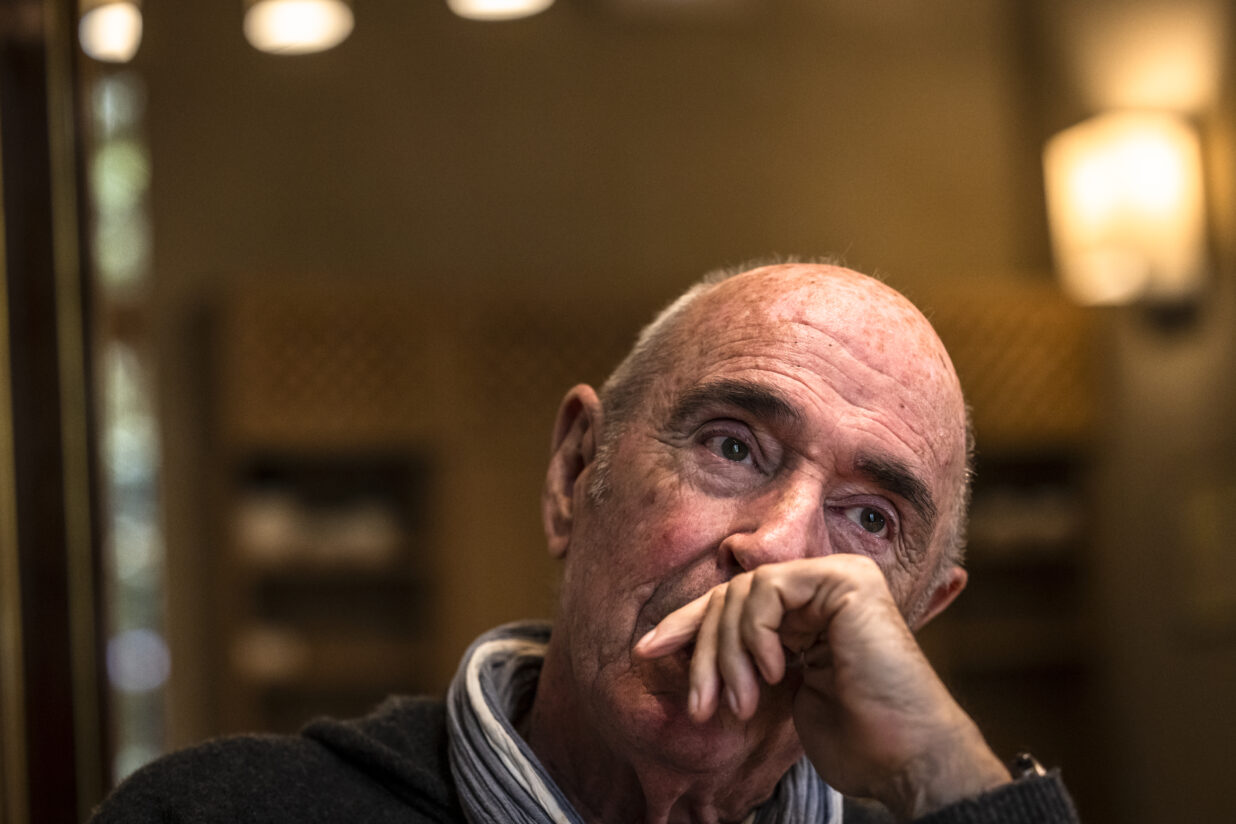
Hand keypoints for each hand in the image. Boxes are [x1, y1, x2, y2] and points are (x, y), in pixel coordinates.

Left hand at [633, 554, 1009, 820]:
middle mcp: (825, 583)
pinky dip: (756, 634)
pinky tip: (775, 674)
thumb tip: (689, 641)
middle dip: (703, 652)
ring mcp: (839, 576)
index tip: (646, 651)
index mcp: (812, 607)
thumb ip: (750, 655)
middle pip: (731, 596)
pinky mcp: (846, 581)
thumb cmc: (854, 737)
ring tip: (742, 705)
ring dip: (727, 654)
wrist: (905, 759)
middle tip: (701, 706)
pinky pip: (767, 591)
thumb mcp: (781, 690)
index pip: (733, 603)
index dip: (686, 625)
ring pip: (742, 593)